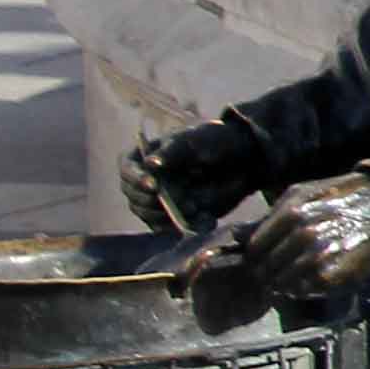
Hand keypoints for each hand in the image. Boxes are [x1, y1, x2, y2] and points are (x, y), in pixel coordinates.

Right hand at [124, 118, 269, 235]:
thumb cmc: (214, 141)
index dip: (136, 179)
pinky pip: (168, 227)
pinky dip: (181, 225)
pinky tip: (202, 218)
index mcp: (144, 156)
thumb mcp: (195, 140)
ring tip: (194, 207)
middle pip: (134, 198)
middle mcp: (145, 180)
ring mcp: (158, 199)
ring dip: (167, 215)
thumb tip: (151, 164)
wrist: (242, 160)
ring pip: (148, 215)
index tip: (154, 186)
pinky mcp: (173, 215)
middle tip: (181, 201)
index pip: (127, 170)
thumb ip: (173, 152)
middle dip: (154, 202)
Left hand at [185, 175, 369, 332]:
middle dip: (263, 272)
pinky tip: (303, 282)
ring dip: (279, 283)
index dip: (252, 256)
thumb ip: (267, 217)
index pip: (254, 246)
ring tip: (285, 280)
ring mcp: (319, 255)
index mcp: (293, 211)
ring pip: (281, 281)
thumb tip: (234, 235)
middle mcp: (304, 233)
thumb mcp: (303, 195)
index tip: (257, 260)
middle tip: (268, 274)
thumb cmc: (339, 199)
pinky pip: (303, 290)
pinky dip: (298, 289)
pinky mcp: (334, 274)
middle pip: (265, 266)